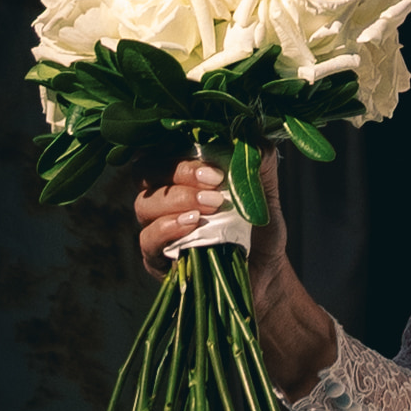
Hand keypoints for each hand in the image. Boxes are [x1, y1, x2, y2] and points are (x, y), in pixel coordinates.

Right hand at [132, 153, 334, 389]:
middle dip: (180, 172)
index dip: (183, 149)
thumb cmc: (260, 229)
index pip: (164, 147)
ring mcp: (156, 228)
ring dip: (176, 200)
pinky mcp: (155, 260)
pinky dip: (168, 229)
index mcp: (183, 174)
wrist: (267, 276)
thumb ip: (258, 162)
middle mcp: (163, 197)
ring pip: (144, 204)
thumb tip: (250, 134)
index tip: (216, 163)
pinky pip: (147, 239)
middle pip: (146, 171)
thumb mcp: (265, 191)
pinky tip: (192, 225)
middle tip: (214, 183)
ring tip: (209, 208)